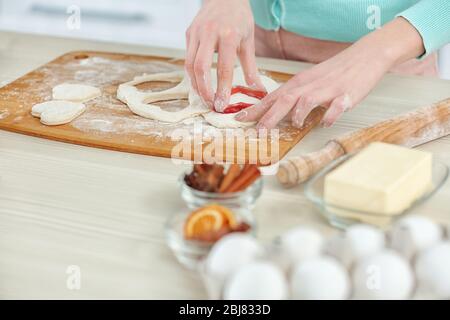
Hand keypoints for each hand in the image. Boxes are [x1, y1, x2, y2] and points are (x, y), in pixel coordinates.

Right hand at [185, 0, 263, 110]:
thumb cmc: (239, 18)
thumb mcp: (248, 41)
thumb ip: (251, 68)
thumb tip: (258, 91)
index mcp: (228, 35)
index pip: (223, 68)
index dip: (222, 89)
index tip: (222, 105)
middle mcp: (209, 33)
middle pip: (200, 68)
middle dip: (204, 90)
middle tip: (211, 105)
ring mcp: (196, 33)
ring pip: (189, 65)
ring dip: (195, 85)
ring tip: (204, 98)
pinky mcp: (189, 33)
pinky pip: (187, 58)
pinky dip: (192, 74)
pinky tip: (199, 84)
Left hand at [236, 17, 424, 128]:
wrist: (364, 56)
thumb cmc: (335, 72)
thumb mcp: (309, 83)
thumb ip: (293, 97)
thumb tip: (276, 114)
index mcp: (298, 84)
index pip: (272, 98)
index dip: (255, 109)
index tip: (239, 119)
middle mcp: (309, 86)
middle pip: (284, 100)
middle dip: (268, 117)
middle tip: (257, 132)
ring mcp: (327, 90)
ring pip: (306, 100)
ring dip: (296, 114)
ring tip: (292, 125)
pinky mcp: (346, 94)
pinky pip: (336, 106)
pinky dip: (330, 115)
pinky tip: (326, 122)